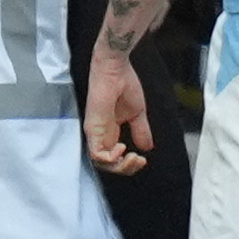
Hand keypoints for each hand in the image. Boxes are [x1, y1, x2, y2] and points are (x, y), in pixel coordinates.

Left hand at [83, 48, 152, 174]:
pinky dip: (110, 158)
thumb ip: (140, 131)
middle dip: (126, 169)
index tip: (143, 159)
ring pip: (101, 163)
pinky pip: (96, 154)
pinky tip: (122, 148)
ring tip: (133, 157)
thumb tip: (147, 147)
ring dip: (120, 166)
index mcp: (110, 131)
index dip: (128, 164)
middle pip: (107, 165)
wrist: (116, 69)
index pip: (114, 158)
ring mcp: (95, 133)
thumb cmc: (124, 83)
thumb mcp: (137, 113)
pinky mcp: (92, 128)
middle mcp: (101, 135)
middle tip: (139, 161)